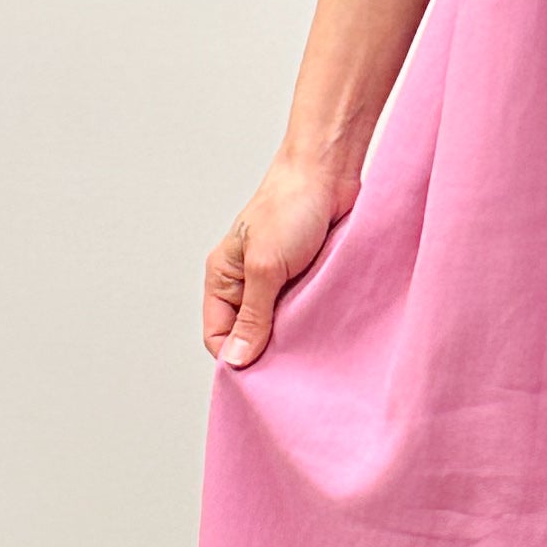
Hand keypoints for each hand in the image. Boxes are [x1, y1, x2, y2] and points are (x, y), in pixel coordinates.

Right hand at [204, 148, 354, 368]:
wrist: (329, 171)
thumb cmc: (290, 205)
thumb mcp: (266, 267)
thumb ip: (253, 317)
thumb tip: (236, 361)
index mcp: (223, 277)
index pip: (217, 335)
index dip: (234, 357)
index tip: (260, 375)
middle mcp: (247, 282)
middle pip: (249, 335)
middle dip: (267, 350)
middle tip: (291, 364)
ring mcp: (278, 282)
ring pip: (279, 327)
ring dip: (294, 335)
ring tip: (311, 342)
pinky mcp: (307, 278)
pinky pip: (305, 312)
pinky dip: (314, 321)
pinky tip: (326, 326)